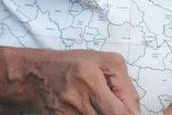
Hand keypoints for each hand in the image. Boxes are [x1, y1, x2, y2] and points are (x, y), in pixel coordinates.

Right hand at [3, 47, 140, 114]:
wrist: (36, 75)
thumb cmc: (73, 64)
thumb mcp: (105, 61)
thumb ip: (124, 85)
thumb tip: (135, 110)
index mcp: (91, 82)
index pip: (118, 113)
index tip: (134, 113)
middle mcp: (78, 102)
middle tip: (117, 108)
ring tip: (102, 105)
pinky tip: (92, 109)